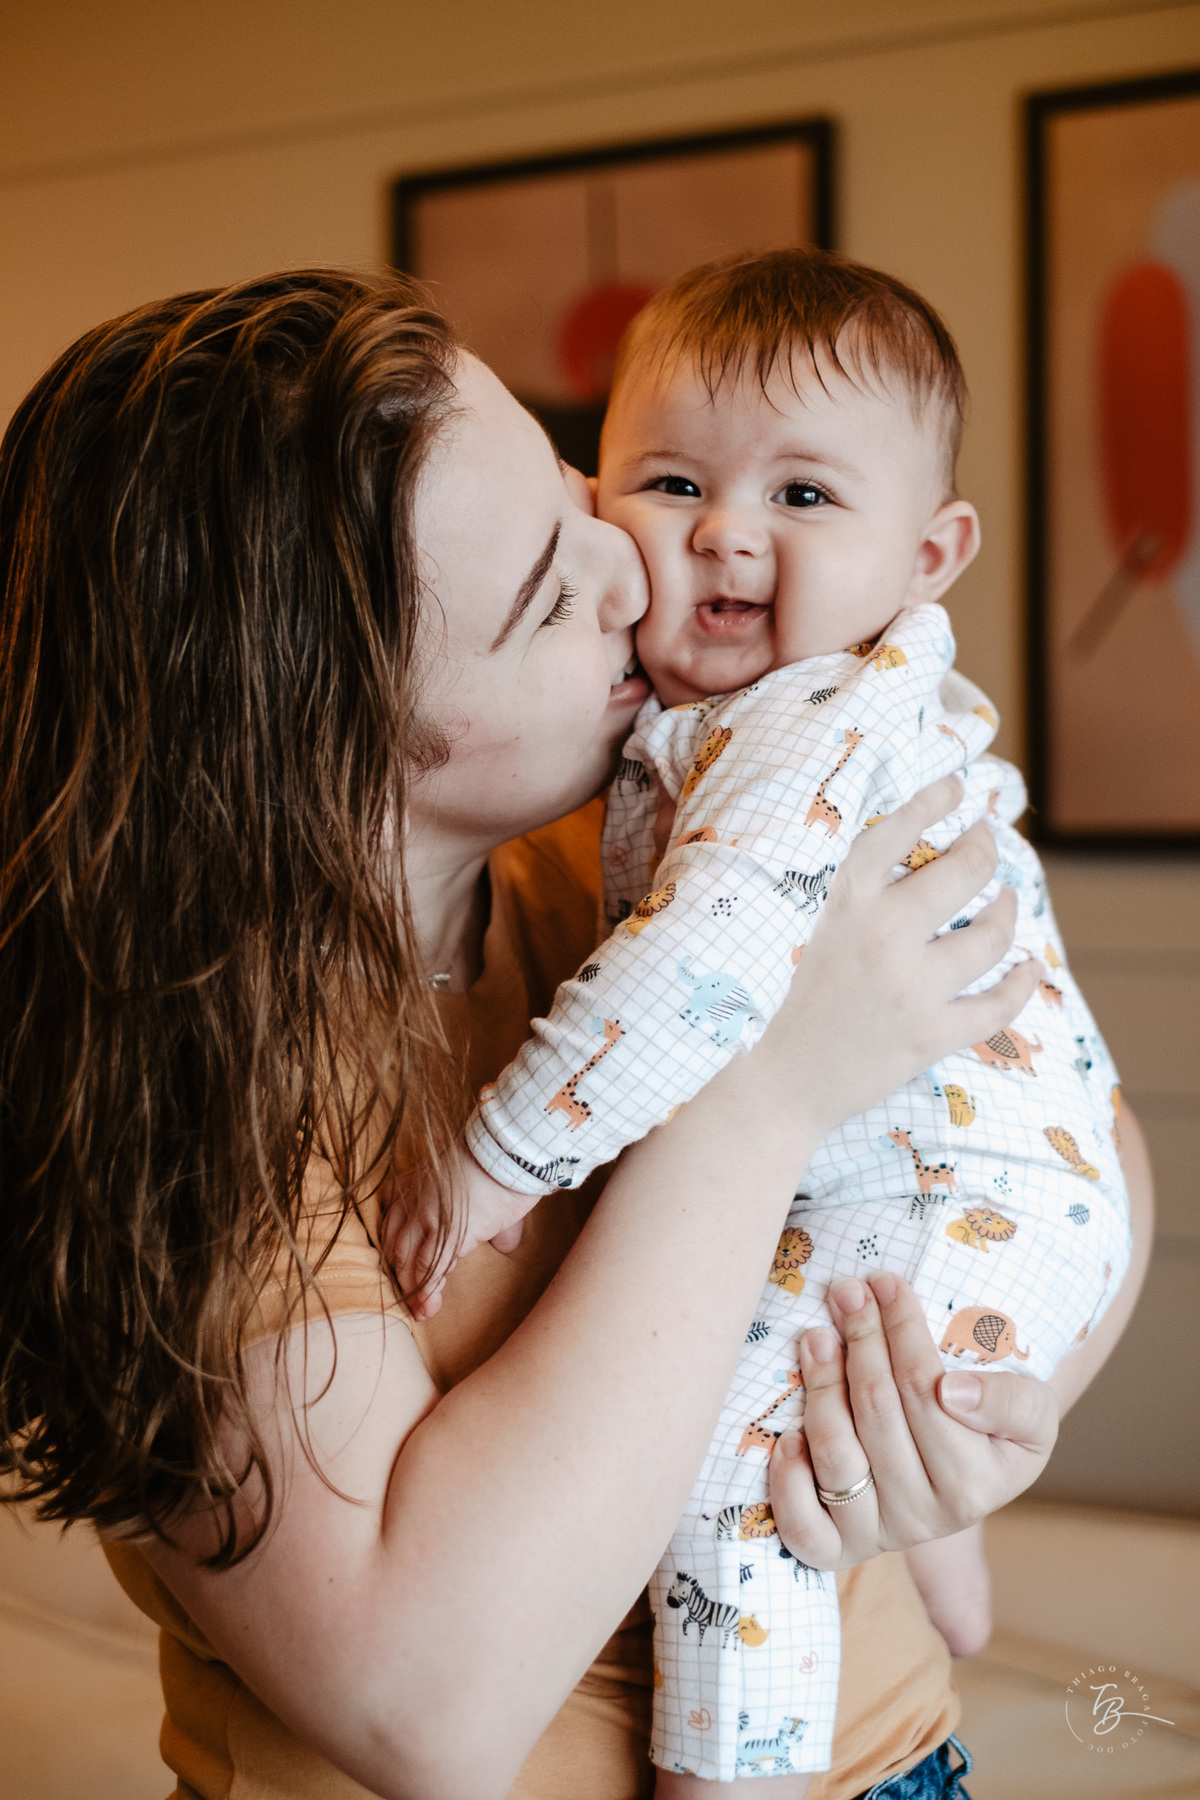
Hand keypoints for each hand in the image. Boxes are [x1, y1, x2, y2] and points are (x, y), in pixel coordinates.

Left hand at [380, 1141, 532, 1320]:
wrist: (512, 1153)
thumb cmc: (502, 1166)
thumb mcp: (482, 1188)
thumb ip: (488, 1220)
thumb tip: (505, 1243)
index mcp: (416, 1182)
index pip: (394, 1221)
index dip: (396, 1249)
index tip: (402, 1271)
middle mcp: (414, 1197)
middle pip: (395, 1244)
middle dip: (400, 1275)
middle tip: (408, 1299)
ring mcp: (427, 1214)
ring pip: (408, 1260)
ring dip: (412, 1289)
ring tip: (421, 1311)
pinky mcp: (446, 1232)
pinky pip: (429, 1267)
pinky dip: (427, 1290)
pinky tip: (429, 1306)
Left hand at [768, 1273, 1058, 1569]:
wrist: (967, 1472)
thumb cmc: (995, 1428)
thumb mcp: (1030, 1411)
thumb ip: (1009, 1399)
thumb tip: (952, 1392)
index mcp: (974, 1487)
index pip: (925, 1389)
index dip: (901, 1328)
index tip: (887, 1282)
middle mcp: (924, 1518)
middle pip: (877, 1411)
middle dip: (859, 1339)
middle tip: (847, 1291)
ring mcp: (876, 1535)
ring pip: (836, 1454)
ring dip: (821, 1387)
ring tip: (817, 1336)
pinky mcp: (834, 1547)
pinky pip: (802, 1526)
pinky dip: (788, 1481)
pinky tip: (789, 1435)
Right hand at [774, 776, 1041, 1135]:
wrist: (781, 1081)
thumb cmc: (799, 1001)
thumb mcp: (819, 931)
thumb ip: (864, 898)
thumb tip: (926, 858)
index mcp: (846, 905)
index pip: (896, 831)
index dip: (933, 800)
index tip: (958, 787)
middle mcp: (881, 937)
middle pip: (963, 873)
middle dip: (985, 850)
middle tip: (987, 842)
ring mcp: (910, 988)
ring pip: (991, 936)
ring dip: (1007, 913)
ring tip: (1007, 901)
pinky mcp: (930, 1036)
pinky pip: (998, 1004)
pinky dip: (1022, 983)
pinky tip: (1030, 968)